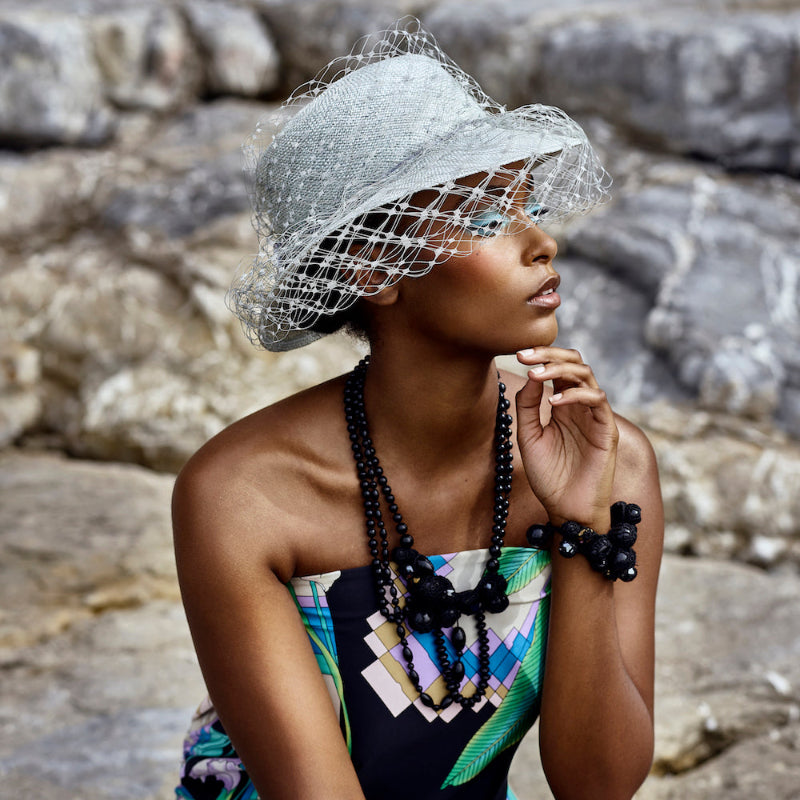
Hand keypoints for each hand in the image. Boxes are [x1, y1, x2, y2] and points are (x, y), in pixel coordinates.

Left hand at [514, 347, 618, 527]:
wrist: (566, 509)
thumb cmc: (548, 475)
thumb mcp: (528, 437)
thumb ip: (527, 407)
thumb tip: (530, 376)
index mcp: (562, 403)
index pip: (557, 367)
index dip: (540, 356)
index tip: (518, 354)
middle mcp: (579, 404)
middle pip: (574, 362)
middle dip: (550, 353)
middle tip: (526, 356)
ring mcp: (594, 415)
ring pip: (586, 374)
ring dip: (560, 369)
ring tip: (535, 376)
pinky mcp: (606, 429)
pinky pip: (596, 400)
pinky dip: (574, 395)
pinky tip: (553, 402)